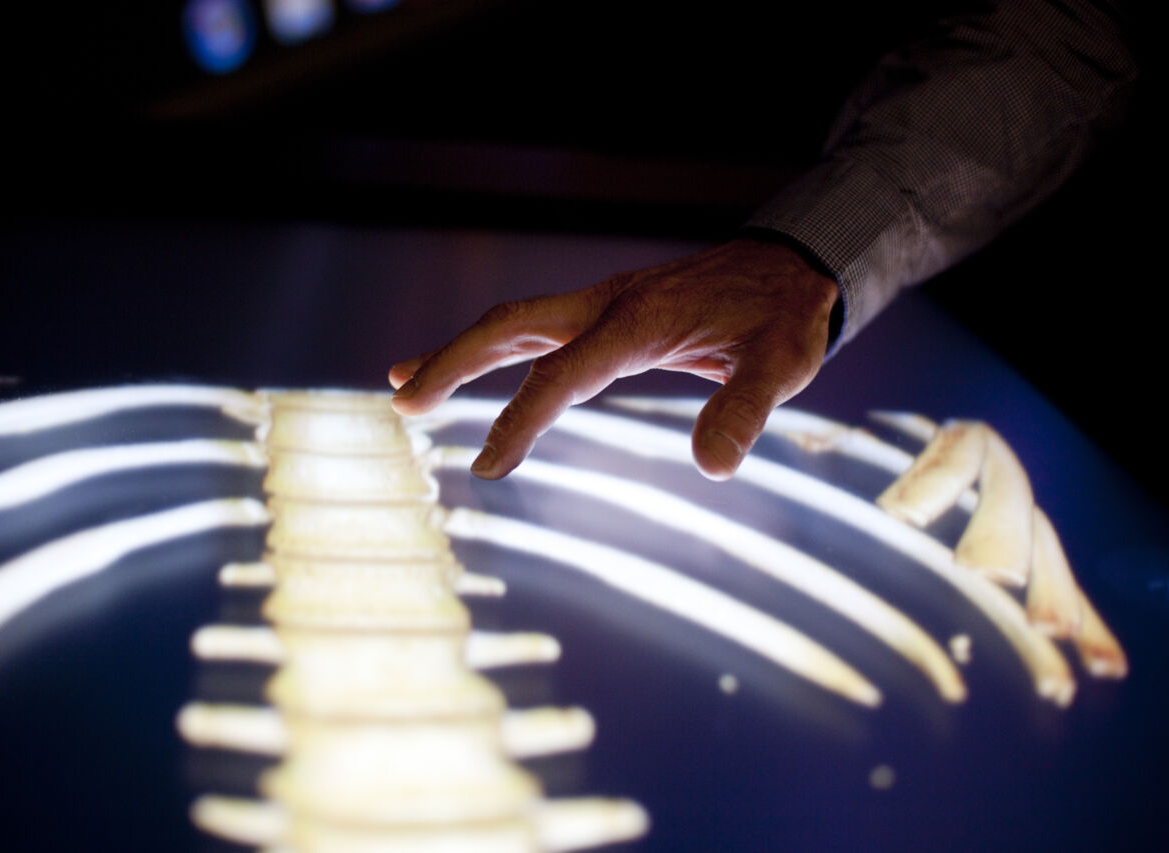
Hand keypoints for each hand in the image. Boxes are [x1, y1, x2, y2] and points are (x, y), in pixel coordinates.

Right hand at [388, 237, 840, 480]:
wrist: (789, 265)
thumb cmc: (784, 317)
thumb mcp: (781, 363)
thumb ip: (747, 409)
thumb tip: (713, 467)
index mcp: (638, 320)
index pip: (563, 374)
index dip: (522, 420)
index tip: (488, 468)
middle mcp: (607, 304)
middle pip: (509, 328)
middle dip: (452, 365)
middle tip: (401, 403)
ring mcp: (602, 304)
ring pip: (513, 325)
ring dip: (457, 354)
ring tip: (402, 385)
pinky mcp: (605, 311)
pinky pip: (535, 330)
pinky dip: (494, 351)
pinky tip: (471, 368)